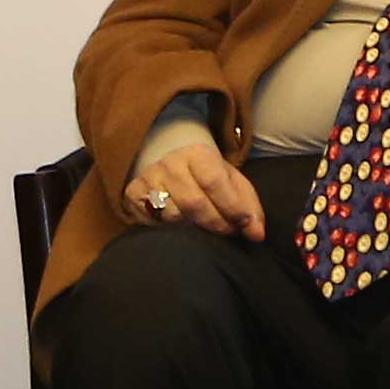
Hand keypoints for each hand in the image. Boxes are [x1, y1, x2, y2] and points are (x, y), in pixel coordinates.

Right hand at [126, 121, 270, 244]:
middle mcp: (170, 163)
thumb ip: (249, 208)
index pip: (215, 183)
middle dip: (216, 223)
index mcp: (198, 153)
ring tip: (205, 230)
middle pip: (194, 203)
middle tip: (228, 232)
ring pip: (172, 217)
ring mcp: (149, 178)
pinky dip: (170, 231)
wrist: (171, 166)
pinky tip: (181, 229)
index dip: (232, 208)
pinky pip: (152, 223)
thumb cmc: (208, 179)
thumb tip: (257, 234)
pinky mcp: (133, 195)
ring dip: (194, 230)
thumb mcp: (232, 184)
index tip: (244, 225)